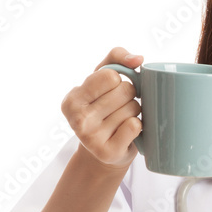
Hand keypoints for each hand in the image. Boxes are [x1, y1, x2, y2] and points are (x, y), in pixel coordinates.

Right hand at [61, 47, 143, 169]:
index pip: (111, 75)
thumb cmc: (103, 109)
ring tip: (121, 120)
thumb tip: (137, 59)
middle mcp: (77, 119)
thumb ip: (116, 58)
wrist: (103, 151)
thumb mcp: (102, 80)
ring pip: (133, 108)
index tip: (111, 91)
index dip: (118, 81)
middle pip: (125, 91)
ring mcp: (91, 138)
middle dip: (129, 96)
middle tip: (118, 108)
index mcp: (73, 99)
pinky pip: (135, 126)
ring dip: (134, 112)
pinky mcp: (108, 152)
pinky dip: (138, 126)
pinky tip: (128, 131)